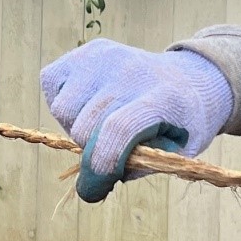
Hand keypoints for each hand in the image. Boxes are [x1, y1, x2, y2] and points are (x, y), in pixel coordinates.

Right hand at [40, 39, 232, 203]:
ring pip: (63, 109)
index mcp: (164, 97)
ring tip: (100, 124)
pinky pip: (52, 82)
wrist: (188, 80)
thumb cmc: (180, 125)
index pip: (118, 130)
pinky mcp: (88, 49)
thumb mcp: (176, 154)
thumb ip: (138, 166)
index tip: (92, 191)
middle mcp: (133, 70)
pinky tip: (86, 103)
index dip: (100, 166)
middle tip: (111, 150)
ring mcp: (107, 55)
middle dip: (91, 151)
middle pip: (86, 125)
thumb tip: (96, 175)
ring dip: (75, 126)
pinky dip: (62, 101)